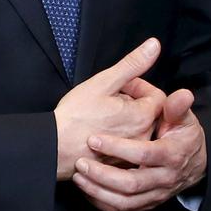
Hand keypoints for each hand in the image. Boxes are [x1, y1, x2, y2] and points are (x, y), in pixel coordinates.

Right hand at [53, 38, 165, 179]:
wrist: (53, 149)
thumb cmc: (75, 116)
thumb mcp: (104, 82)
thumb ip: (132, 64)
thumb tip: (154, 45)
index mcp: (142, 117)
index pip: (157, 96)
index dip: (139, 86)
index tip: (121, 86)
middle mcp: (142, 138)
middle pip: (148, 113)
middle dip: (132, 102)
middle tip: (109, 99)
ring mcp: (130, 154)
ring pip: (137, 129)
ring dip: (124, 118)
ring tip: (102, 116)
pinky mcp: (119, 164)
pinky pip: (126, 146)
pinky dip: (118, 136)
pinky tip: (99, 132)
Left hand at [72, 87, 207, 210]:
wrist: (195, 165)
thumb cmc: (184, 137)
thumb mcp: (185, 119)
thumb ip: (178, 107)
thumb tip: (182, 94)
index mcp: (172, 155)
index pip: (143, 155)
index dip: (118, 148)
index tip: (94, 140)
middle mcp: (164, 179)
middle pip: (131, 184)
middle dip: (102, 174)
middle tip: (81, 162)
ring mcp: (155, 195)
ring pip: (124, 202)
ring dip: (98, 191)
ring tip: (79, 176)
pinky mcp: (146, 205)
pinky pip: (121, 210)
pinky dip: (102, 202)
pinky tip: (87, 189)